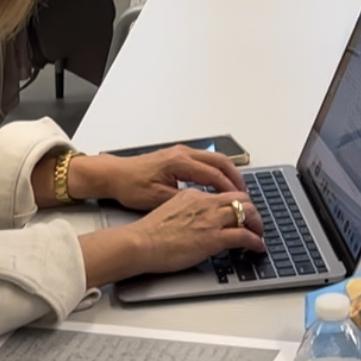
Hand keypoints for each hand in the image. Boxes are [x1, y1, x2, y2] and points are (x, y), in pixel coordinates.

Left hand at [75, 145, 247, 212]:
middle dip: (236, 178)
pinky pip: (206, 160)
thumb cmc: (131, 186)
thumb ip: (183, 201)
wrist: (114, 174)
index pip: (214, 174)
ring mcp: (181, 152)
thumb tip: (204, 208)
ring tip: (237, 190)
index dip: (229, 189)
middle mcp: (183, 153)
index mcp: (179, 162)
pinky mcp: (178, 156)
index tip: (240, 202)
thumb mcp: (157, 199)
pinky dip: (218, 170)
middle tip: (246, 195)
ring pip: (215, 158)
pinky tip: (220, 183)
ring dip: (228, 172)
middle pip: (220, 161)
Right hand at [124, 187, 266, 274]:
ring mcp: (210, 219)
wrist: (140, 243)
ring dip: (257, 223)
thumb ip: (187, 210)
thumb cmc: (148, 233)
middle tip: (255, 221)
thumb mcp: (170, 210)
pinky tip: (257, 246)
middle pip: (240, 198)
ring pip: (247, 212)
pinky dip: (255, 241)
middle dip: (252, 210)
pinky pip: (244, 236)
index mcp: (193, 195)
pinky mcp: (213, 237)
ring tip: (259, 233)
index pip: (223, 193)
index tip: (240, 211)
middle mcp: (205, 203)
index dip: (236, 202)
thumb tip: (197, 219)